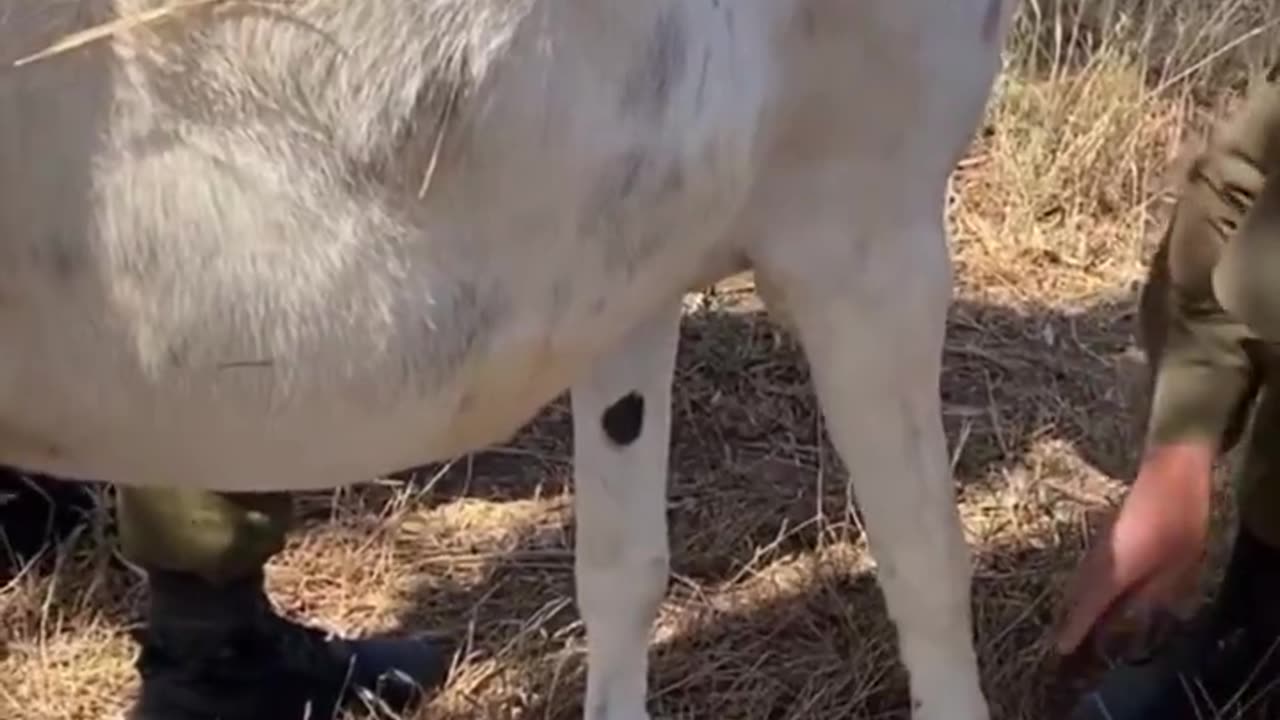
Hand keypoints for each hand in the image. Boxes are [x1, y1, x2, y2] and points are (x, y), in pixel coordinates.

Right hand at [1053, 441, 1214, 655]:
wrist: (1168, 474)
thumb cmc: (1177, 522)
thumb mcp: (1176, 568)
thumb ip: (1153, 595)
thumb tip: (1133, 615)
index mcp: (1114, 572)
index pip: (1087, 608)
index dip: (1074, 630)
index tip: (1060, 650)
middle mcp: (1098, 561)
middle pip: (1077, 596)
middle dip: (1070, 619)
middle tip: (1064, 643)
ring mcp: (1098, 546)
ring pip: (1080, 582)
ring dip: (1075, 602)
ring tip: (1073, 621)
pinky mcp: (1105, 538)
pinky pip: (1088, 570)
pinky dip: (1085, 586)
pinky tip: (1092, 593)